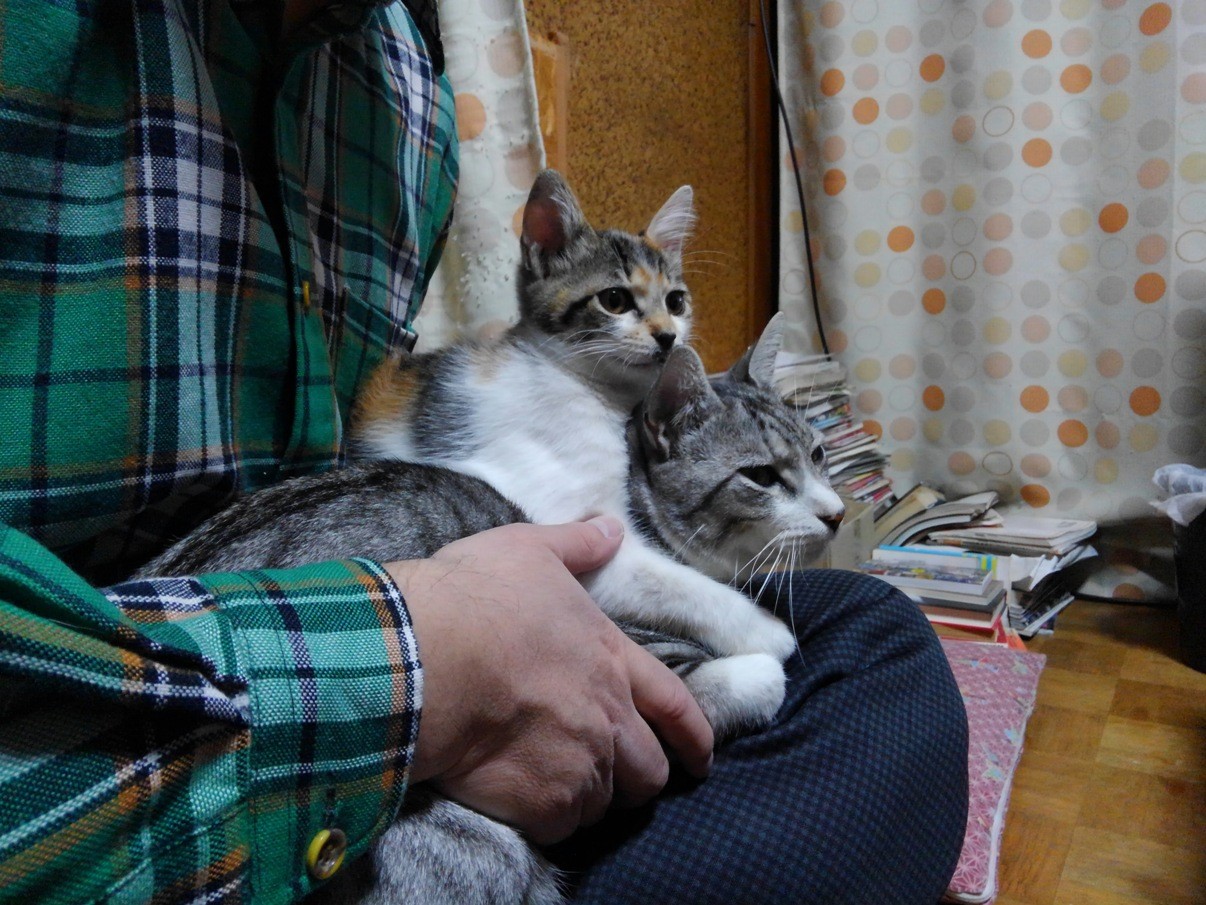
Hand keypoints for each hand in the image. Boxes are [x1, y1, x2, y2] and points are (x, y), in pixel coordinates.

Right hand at [388, 518, 712, 844]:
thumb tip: (612, 526)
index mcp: (610, 658)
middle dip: (642, 777)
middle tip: (623, 779)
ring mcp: (580, 762)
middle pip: (648, 768)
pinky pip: (560, 827)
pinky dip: (548, 821)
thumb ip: (577, 544)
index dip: (693, 734)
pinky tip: (525, 805)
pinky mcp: (544, 801)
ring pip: (606, 802)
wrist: (428, 655)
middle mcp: (607, 715)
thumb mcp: (530, 550)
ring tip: (560, 789)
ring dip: (590, 798)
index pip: (674, 703)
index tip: (701, 757)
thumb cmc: (477, 597)